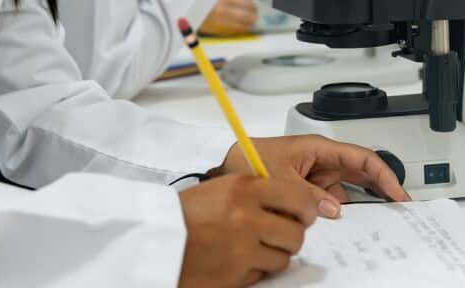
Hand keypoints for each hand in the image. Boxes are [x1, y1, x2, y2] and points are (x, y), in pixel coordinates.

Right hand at [178, 174, 317, 287]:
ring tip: (252, 249)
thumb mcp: (221, 189)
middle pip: (296, 233)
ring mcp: (243, 249)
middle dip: (290, 237)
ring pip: (284, 258)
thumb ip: (255, 192)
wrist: (156, 237)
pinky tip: (236, 261)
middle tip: (279, 236)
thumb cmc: (186, 213)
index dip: (307, 209)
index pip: (298, 198)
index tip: (305, 214)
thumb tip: (292, 204)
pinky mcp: (236, 275)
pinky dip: (254, 270)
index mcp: (244, 189)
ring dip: (273, 256)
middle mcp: (247, 217)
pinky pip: (262, 274)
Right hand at [199, 0, 257, 35]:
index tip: (254, 6)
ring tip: (249, 21)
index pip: (248, 4)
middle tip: (254, 15)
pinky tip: (240, 27)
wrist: (188, 11)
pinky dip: (239, 30)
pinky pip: (233, 32)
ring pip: (242, 27)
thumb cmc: (201, 0)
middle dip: (253, 16)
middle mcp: (223, 12)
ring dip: (248, 24)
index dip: (254, 6)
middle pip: (248, 17)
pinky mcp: (217, 31)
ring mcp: (220, 23)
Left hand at [211, 135, 410, 215]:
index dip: (383, 173)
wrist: (226, 171)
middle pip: (359, 174)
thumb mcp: (280, 178)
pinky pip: (329, 203)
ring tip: (372, 221)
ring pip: (345, 192)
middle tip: (397, 209)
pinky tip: (342, 226)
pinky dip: (336, 214)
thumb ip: (308, 195)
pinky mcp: (308, 191)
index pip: (361, 157)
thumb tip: (333, 209)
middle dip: (379, 189)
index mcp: (317, 148)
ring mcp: (315, 176)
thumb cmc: (248, 160)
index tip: (397, 192)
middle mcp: (320, 160)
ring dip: (355, 206)